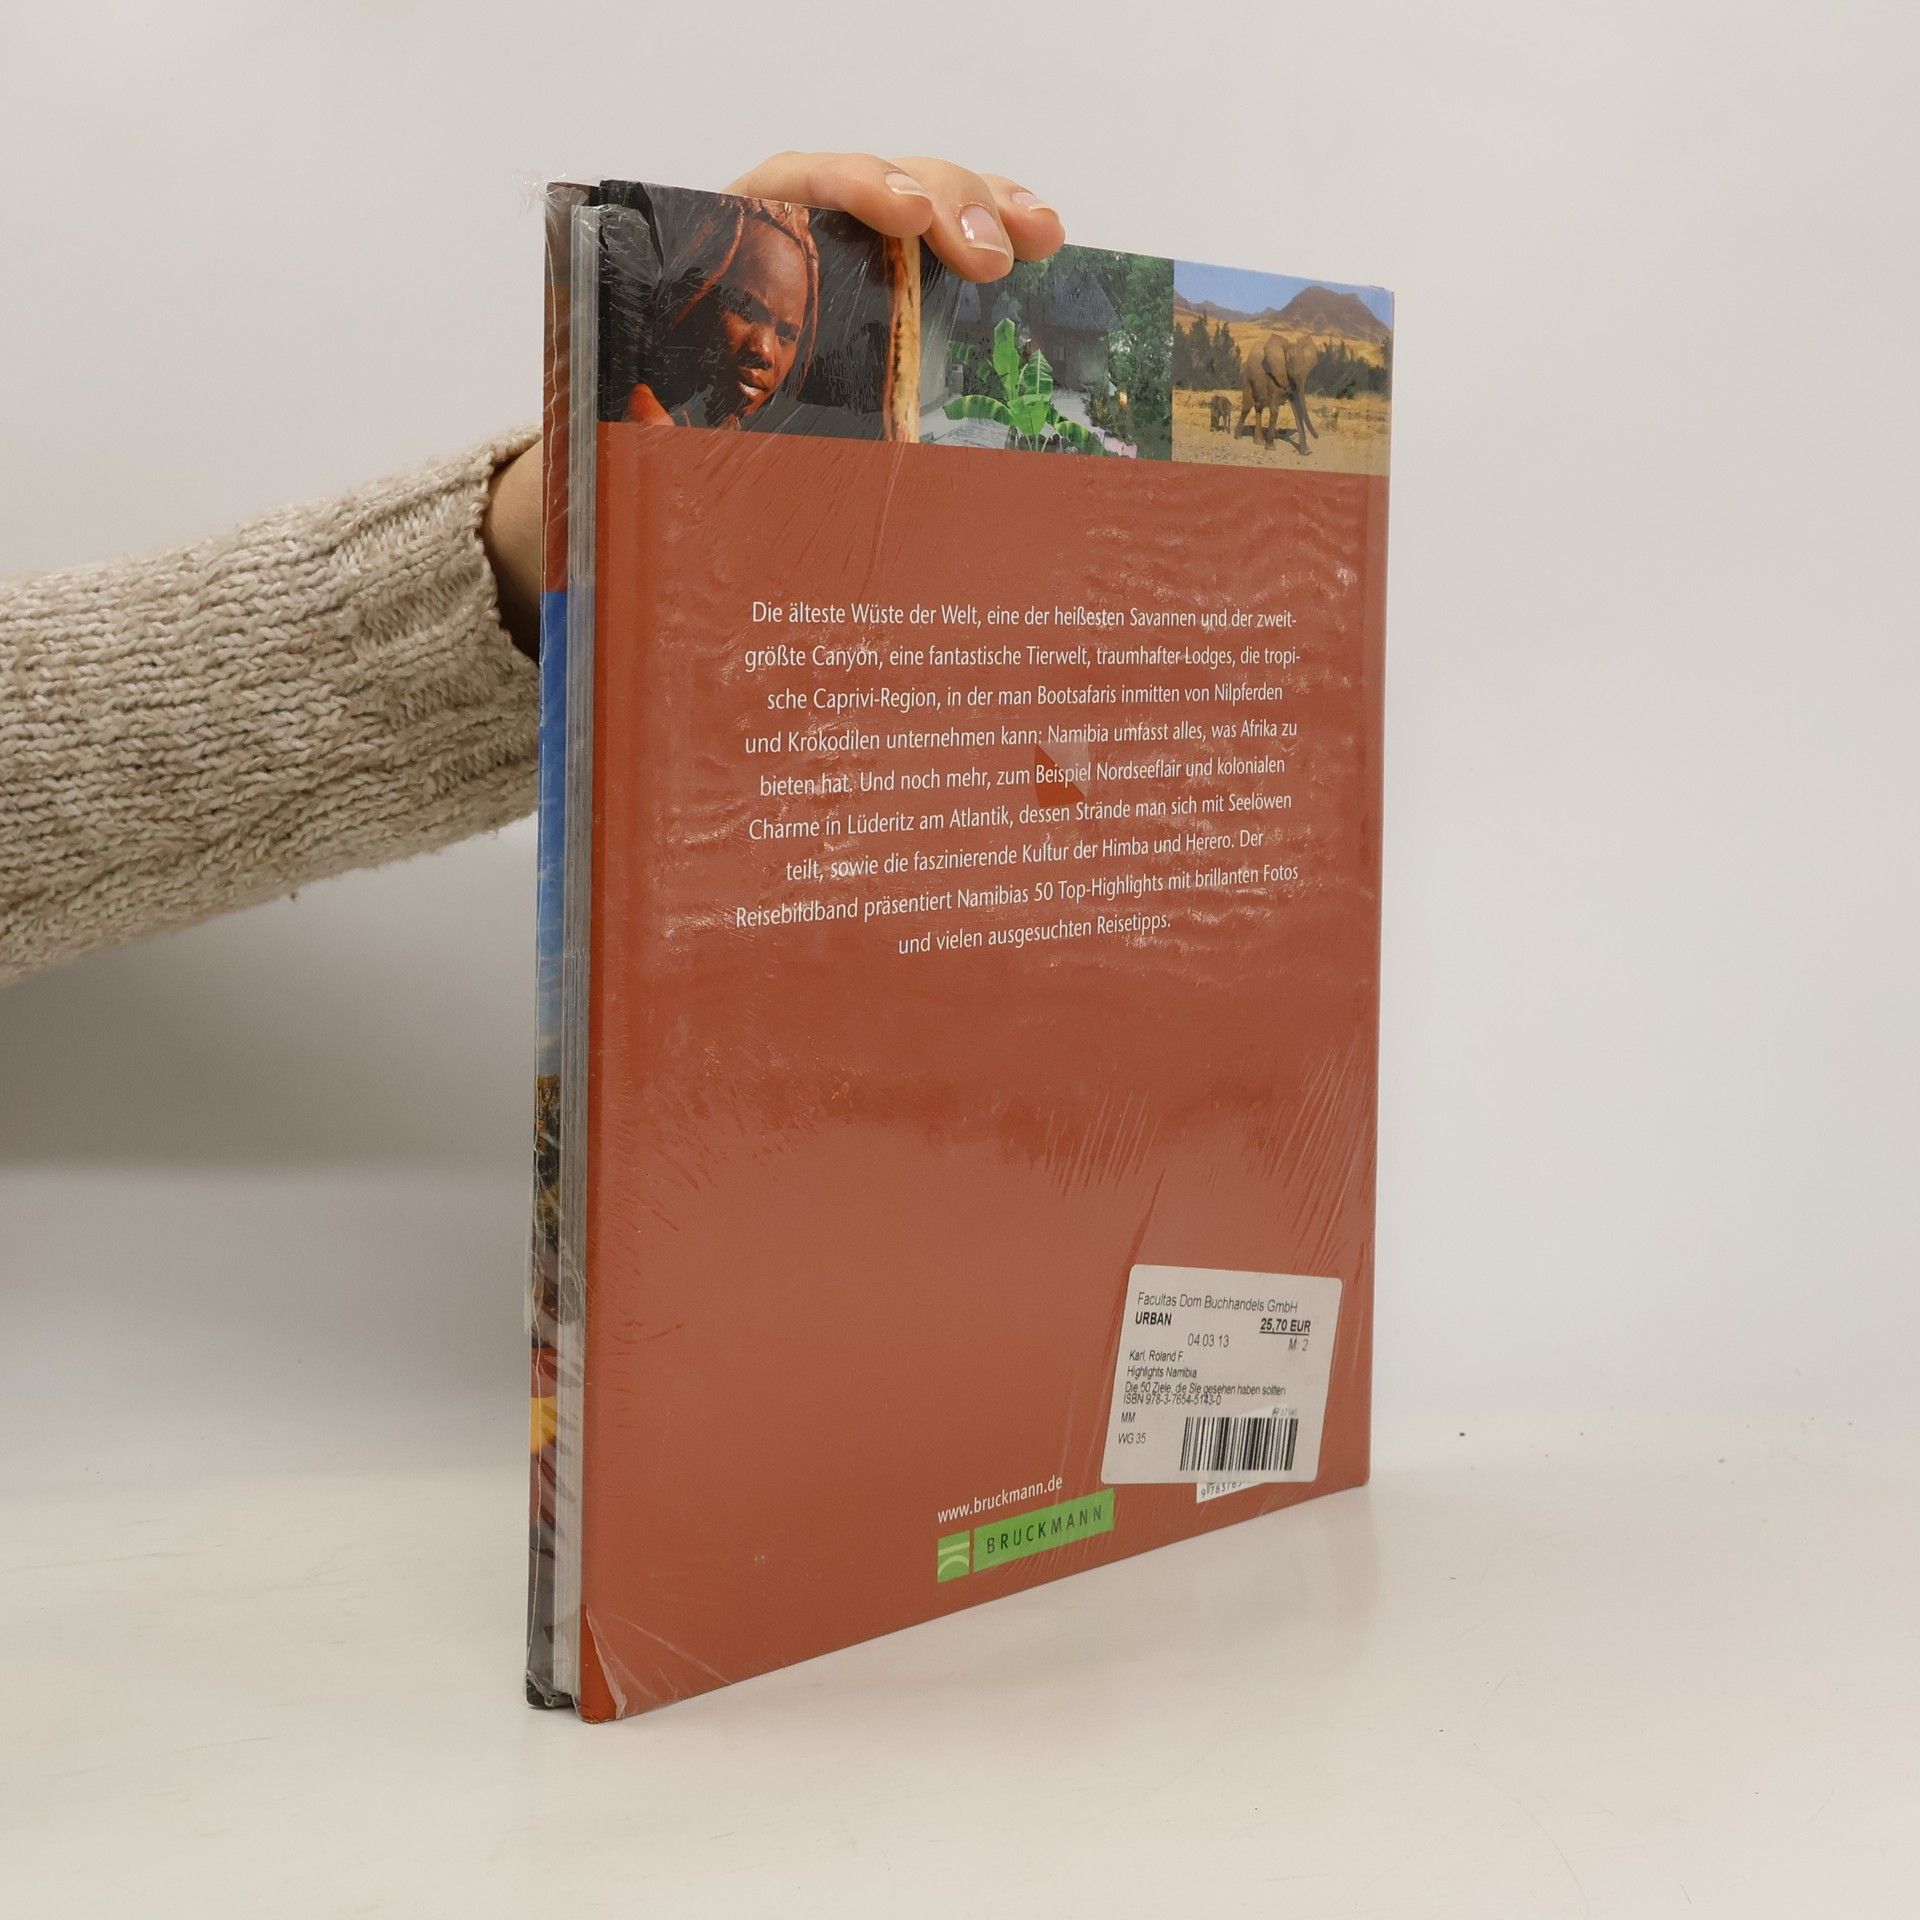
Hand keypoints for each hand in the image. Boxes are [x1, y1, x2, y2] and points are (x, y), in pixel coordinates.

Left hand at [485, 152, 1065, 654]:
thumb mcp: (655, 436)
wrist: (670, 435)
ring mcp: (857, 252)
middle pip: (881, 183)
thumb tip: (669, 524)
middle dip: (942, 204)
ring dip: (991, 212)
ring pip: (932, 203)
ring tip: (1039, 241)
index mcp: (733, 249)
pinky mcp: (899, 283)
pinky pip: (957, 241)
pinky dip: (1003, 236)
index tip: (903, 219)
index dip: (856, 190)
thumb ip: (663, 447)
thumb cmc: (665, 433)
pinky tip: (1045, 248)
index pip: (798, 185)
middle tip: (986, 260)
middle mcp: (801, 233)